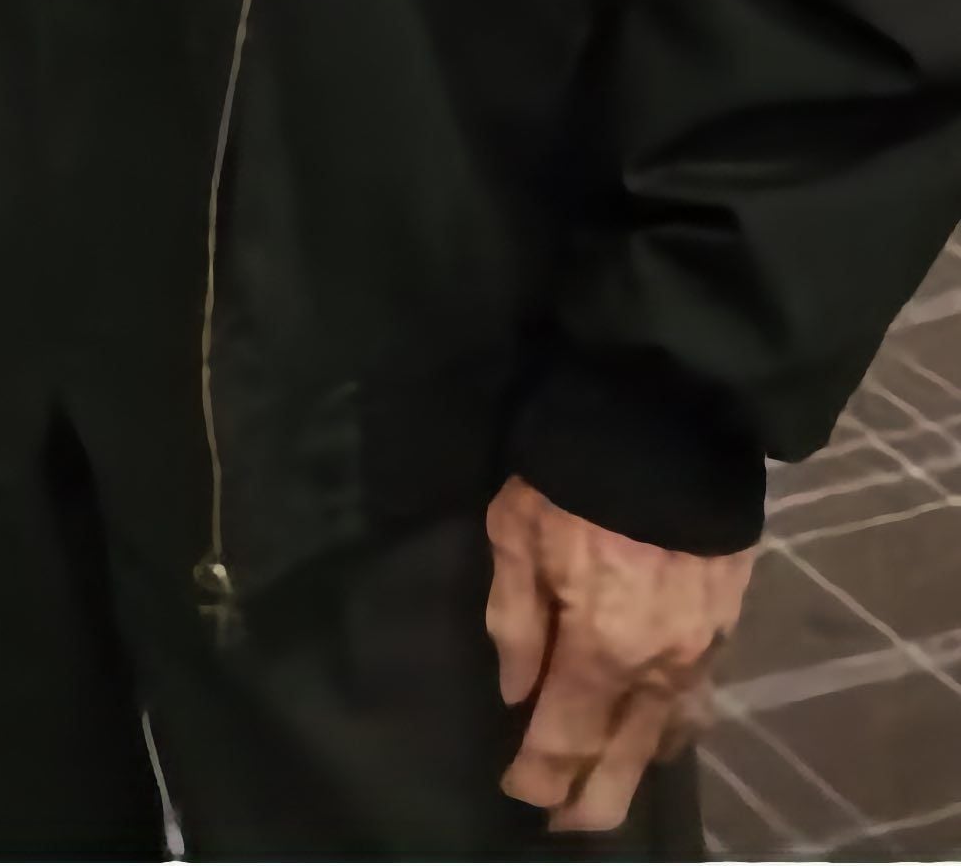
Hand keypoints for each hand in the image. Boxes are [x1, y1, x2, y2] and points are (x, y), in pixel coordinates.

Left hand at [487, 474, 753, 832]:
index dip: (539, 776)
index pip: (565, 738)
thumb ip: (515, 620)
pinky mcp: (726, 623)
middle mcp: (659, 665)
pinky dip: (673, 726)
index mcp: (602, 646)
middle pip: (627, 759)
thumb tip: (518, 692)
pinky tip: (657, 731)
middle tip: (564, 827)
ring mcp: (701, 648)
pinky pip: (697, 697)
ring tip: (609, 789)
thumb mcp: (516, 531)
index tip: (517, 795)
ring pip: (669, 735)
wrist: (667, 416)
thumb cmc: (574, 471)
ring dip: (637, 768)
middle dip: (593, 801)